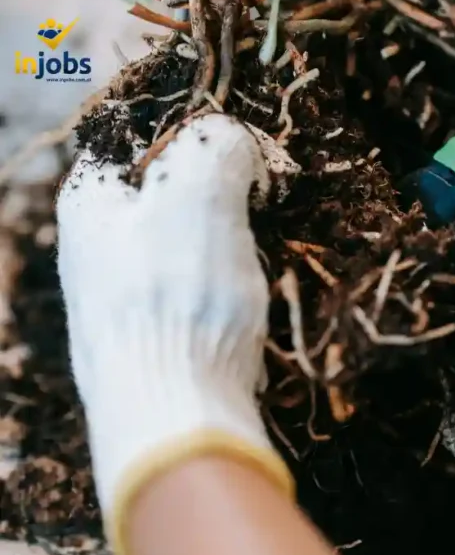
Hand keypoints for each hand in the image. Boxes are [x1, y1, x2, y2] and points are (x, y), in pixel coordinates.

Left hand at [56, 114, 294, 554]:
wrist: (173, 417)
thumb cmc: (178, 298)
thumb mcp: (201, 194)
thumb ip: (218, 145)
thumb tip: (237, 145)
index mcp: (91, 201)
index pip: (146, 137)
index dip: (203, 137)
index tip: (249, 157)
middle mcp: (96, 247)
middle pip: (172, 193)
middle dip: (223, 195)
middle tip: (262, 207)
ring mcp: (121, 298)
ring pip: (190, 243)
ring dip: (231, 243)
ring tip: (257, 261)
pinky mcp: (153, 338)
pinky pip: (196, 290)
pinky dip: (225, 287)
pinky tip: (242, 306)